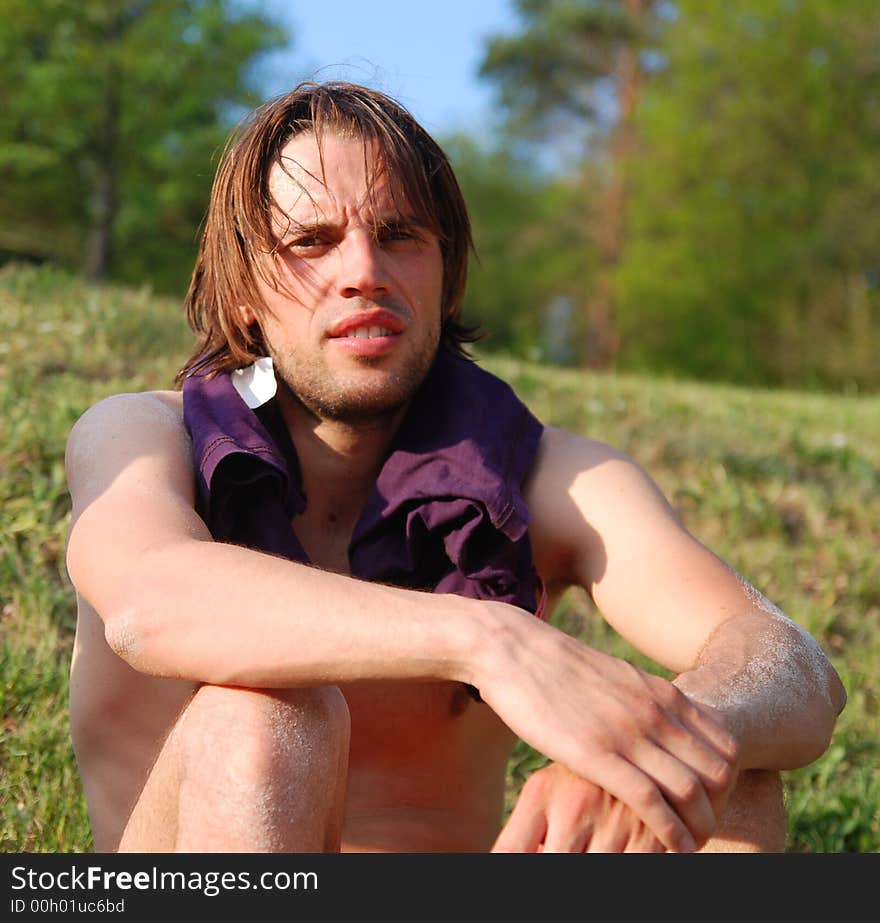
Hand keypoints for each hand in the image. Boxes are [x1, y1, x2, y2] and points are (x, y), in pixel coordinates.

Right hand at [477, 608, 739, 851]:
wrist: (515, 649)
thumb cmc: (559, 667)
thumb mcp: (617, 678)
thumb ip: (644, 701)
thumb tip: (660, 721)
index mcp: (663, 694)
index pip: (726, 747)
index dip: (728, 784)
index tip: (712, 805)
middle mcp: (655, 713)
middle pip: (718, 774)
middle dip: (720, 809)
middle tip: (703, 829)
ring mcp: (628, 733)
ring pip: (691, 792)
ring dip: (699, 828)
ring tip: (691, 847)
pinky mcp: (596, 754)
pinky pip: (650, 802)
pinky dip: (670, 833)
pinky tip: (671, 850)